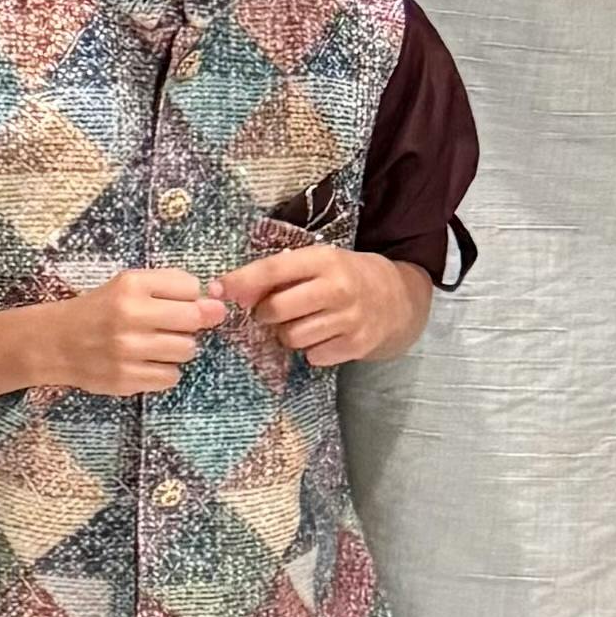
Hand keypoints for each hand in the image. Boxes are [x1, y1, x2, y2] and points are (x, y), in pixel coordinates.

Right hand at [41, 264, 227, 396]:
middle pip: (193, 320)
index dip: (188, 296)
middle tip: (169, 325)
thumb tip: (218, 306)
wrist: (57, 342)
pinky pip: (171, 377)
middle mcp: (129, 316)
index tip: (174, 302)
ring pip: (187, 350)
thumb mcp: (128, 284)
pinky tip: (146, 362)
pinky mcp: (126, 379)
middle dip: (189, 323)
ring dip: (178, 348)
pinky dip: (165, 371)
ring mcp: (127, 351)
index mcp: (130, 285)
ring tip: (155, 344)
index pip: (190, 287)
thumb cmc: (100, 310)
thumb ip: (172, 287)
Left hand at [220, 245, 431, 368]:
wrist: (399, 298)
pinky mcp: (357, 346)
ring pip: (293, 337)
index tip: (216, 290)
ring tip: (300, 323)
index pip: (274, 268)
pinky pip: (314, 356)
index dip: (241, 281)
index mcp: (325, 259)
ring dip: (287, 334)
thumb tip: (229, 290)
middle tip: (269, 312)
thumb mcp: (319, 262)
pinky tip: (322, 336)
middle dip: (264, 314)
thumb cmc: (347, 276)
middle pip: (277, 309)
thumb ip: (280, 273)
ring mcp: (350, 319)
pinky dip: (311, 350)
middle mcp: (338, 288)